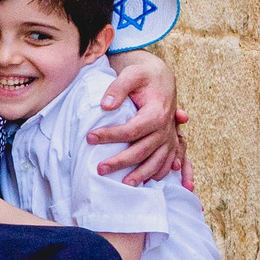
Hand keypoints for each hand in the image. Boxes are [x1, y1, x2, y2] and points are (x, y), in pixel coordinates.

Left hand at [89, 51, 189, 187]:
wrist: (161, 75)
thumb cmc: (144, 75)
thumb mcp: (131, 74)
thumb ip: (118, 88)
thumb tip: (105, 105)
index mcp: (157, 112)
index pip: (131, 130)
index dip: (110, 136)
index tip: (90, 137)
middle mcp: (165, 128)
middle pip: (142, 150)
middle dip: (121, 162)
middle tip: (100, 169)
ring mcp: (169, 136)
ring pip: (157, 161)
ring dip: (141, 175)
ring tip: (124, 184)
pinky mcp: (170, 140)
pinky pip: (167, 161)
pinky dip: (158, 172)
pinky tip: (147, 181)